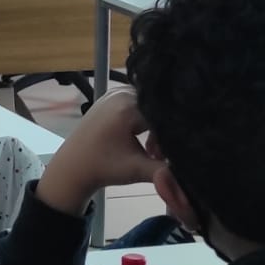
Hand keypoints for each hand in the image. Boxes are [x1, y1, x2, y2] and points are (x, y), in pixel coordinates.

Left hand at [35, 89, 162, 216]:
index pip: (164, 115)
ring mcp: (116, 92)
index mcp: (128, 106)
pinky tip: (142, 139)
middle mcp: (122, 92)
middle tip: (159, 153)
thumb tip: (191, 172)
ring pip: (149, 106)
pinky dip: (144, 120)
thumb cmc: (104, 168)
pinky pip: (138, 103)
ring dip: (154, 126)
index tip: (170, 154)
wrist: (73, 167)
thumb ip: (166, 171)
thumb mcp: (138, 170)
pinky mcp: (112, 97)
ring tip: (150, 150)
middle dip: (163, 131)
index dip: (172, 135)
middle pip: (157, 108)